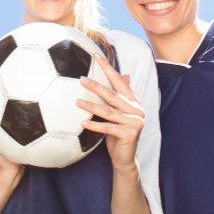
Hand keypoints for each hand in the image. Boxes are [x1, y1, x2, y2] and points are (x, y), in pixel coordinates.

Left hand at [78, 53, 144, 174]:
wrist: (125, 157)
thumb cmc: (118, 132)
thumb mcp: (119, 113)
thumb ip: (120, 95)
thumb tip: (124, 74)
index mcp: (133, 100)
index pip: (119, 80)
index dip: (108, 67)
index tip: (96, 56)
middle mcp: (136, 109)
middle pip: (112, 95)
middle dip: (96, 86)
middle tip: (81, 79)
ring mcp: (135, 122)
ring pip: (108, 111)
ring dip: (91, 106)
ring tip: (77, 101)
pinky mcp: (130, 134)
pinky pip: (108, 127)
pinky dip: (94, 125)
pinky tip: (82, 122)